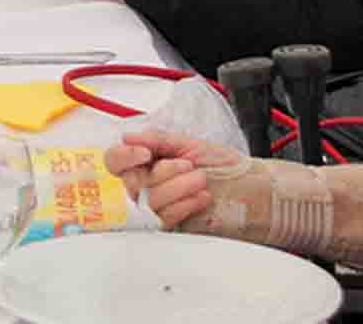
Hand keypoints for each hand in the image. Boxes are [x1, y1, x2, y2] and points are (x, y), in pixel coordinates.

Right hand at [105, 130, 243, 227]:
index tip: (146, 153)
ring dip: (179, 188)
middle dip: (164, 172)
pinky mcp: (169, 224)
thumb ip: (156, 139)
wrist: (248, 187)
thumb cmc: (219, 164)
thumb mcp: (187, 143)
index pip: (114, 160)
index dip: (124, 157)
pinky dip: (185, 204)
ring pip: (150, 201)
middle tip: (188, 165)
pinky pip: (166, 218)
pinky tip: (202, 196)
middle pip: (132, 182)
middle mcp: (144, 183)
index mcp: (143, 160)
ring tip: (201, 179)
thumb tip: (127, 137)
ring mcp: (154, 206)